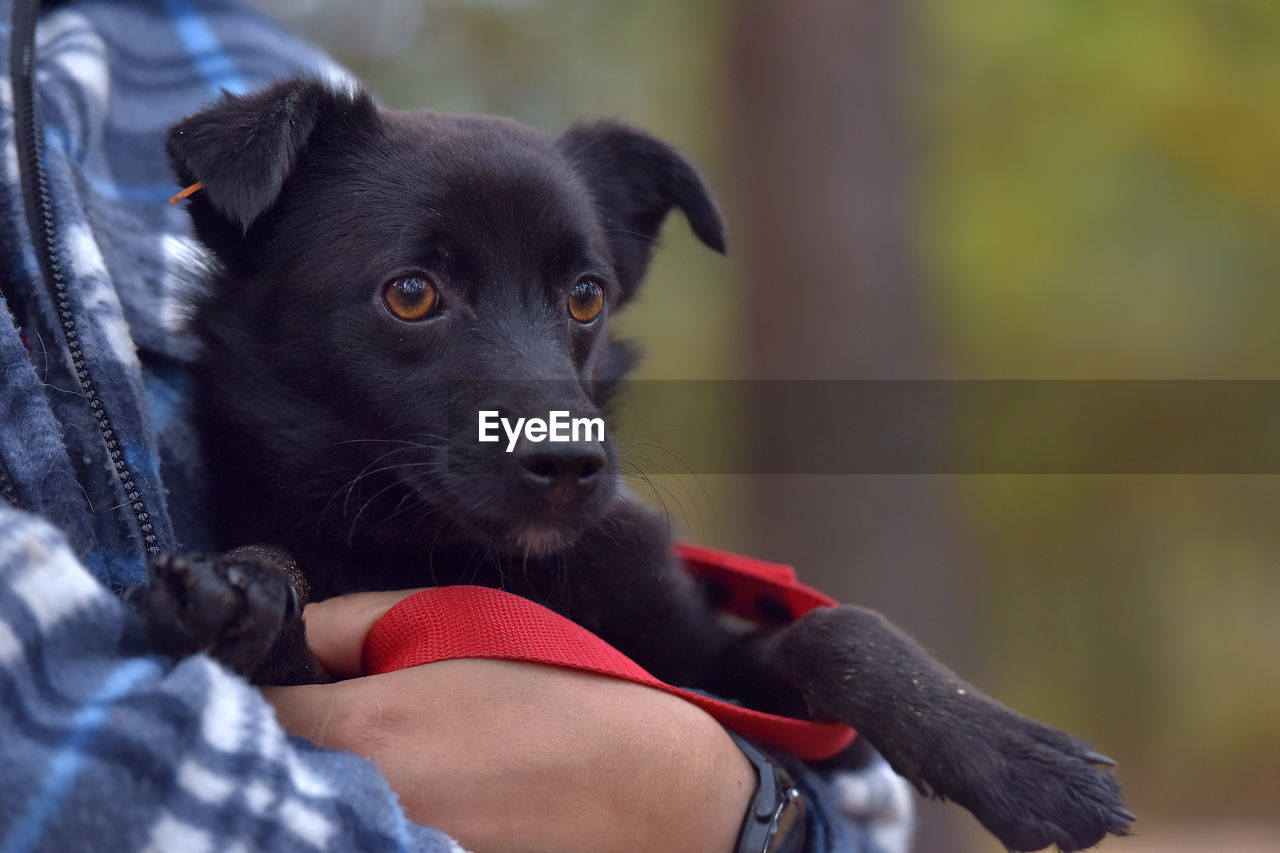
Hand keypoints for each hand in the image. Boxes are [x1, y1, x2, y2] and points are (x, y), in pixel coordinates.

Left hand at [262, 590, 753, 852]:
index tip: (249, 668)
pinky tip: (406, 787)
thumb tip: (287, 638)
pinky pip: (352, 836)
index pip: (238, 713)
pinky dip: (355, 817)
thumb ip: (349, 624)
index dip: (237, 683)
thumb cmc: (564, 693)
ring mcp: (392, 850)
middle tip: (305, 705)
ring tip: (379, 747)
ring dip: (309, 782)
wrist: (656, 793)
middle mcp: (363, 808)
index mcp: (367, 731)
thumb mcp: (455, 622)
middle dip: (269, 738)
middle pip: (265, 774)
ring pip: (304, 813)